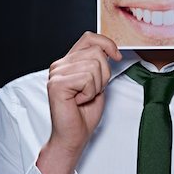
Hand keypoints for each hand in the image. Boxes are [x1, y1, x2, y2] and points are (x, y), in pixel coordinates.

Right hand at [37, 32, 121, 173]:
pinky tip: (79, 101)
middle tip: (92, 91)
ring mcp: (56, 73)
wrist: (74, 135)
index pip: (89, 38)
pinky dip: (90, 93)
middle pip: (96, 52)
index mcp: (69, 61)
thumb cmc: (85, 112)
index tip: (116, 56)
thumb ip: (99, 64)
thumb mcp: (98, 82)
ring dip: (97, 86)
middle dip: (104, 74)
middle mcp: (60, 64)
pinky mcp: (57, 83)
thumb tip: (111, 51)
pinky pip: (87, 79)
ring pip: (94, 66)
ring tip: (85, 96)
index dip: (107, 43)